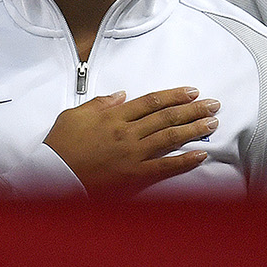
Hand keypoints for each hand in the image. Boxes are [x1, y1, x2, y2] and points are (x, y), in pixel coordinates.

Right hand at [43, 87, 218, 194]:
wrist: (52, 175)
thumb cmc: (60, 146)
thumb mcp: (75, 115)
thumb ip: (100, 104)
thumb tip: (122, 95)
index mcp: (114, 116)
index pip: (151, 101)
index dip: (174, 95)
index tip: (192, 92)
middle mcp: (128, 132)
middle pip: (167, 116)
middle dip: (193, 109)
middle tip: (214, 104)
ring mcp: (132, 154)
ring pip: (170, 137)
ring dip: (194, 129)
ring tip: (213, 123)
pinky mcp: (133, 175)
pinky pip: (164, 167)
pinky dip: (184, 161)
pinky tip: (201, 154)